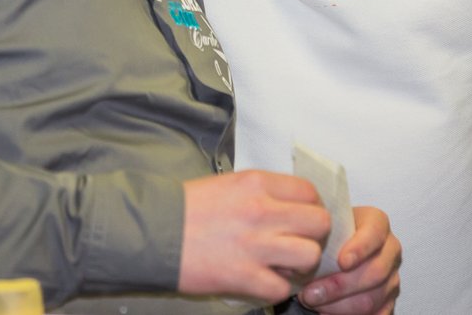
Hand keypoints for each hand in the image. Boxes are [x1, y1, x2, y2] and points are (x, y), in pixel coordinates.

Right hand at [179, 172, 329, 302]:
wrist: (152, 232)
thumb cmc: (185, 209)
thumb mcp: (226, 184)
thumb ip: (260, 192)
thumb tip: (286, 206)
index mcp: (256, 183)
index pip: (309, 192)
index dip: (311, 207)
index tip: (302, 218)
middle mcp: (261, 211)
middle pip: (319, 222)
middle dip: (313, 235)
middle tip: (297, 242)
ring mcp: (256, 245)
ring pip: (309, 255)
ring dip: (300, 265)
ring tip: (283, 265)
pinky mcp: (245, 276)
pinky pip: (282, 288)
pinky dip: (276, 288)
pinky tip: (263, 280)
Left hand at [299, 207, 400, 314]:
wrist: (333, 248)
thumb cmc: (328, 235)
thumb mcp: (324, 225)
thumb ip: (317, 234)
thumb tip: (297, 255)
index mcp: (377, 223)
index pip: (374, 234)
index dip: (360, 249)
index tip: (341, 262)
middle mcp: (390, 250)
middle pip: (375, 272)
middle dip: (340, 286)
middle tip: (311, 292)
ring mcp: (391, 278)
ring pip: (372, 299)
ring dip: (339, 306)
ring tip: (313, 303)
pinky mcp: (387, 301)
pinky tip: (327, 312)